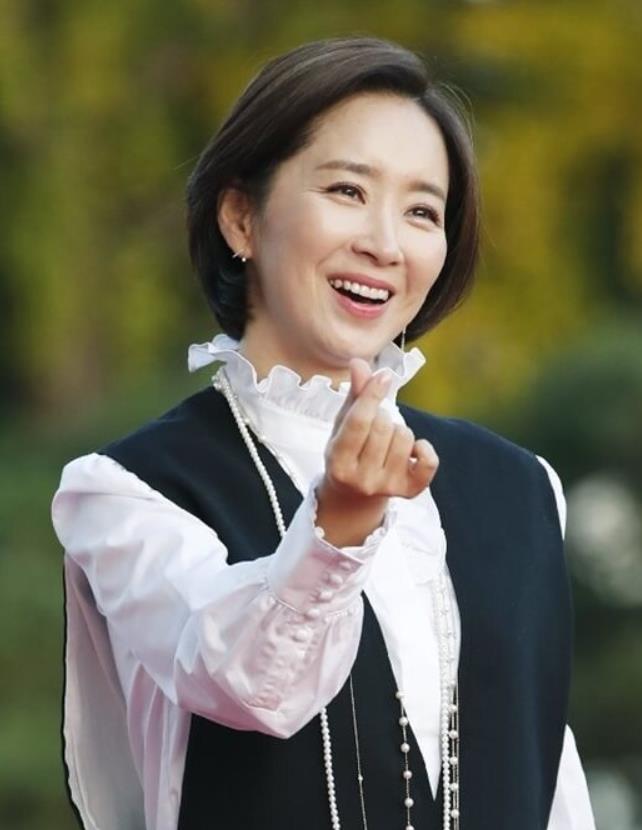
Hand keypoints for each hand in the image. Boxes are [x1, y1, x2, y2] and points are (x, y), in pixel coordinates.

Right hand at [316, 359, 438, 545]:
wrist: (354, 496)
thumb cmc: (347, 451)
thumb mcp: (343, 426)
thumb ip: (354, 395)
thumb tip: (360, 364)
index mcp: (338, 462)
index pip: (359, 422)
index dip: (373, 394)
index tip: (384, 376)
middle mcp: (361, 479)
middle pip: (384, 426)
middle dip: (383, 415)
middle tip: (375, 425)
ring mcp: (386, 487)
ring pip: (406, 437)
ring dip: (400, 430)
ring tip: (387, 440)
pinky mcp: (409, 491)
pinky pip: (429, 461)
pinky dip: (424, 448)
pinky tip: (413, 450)